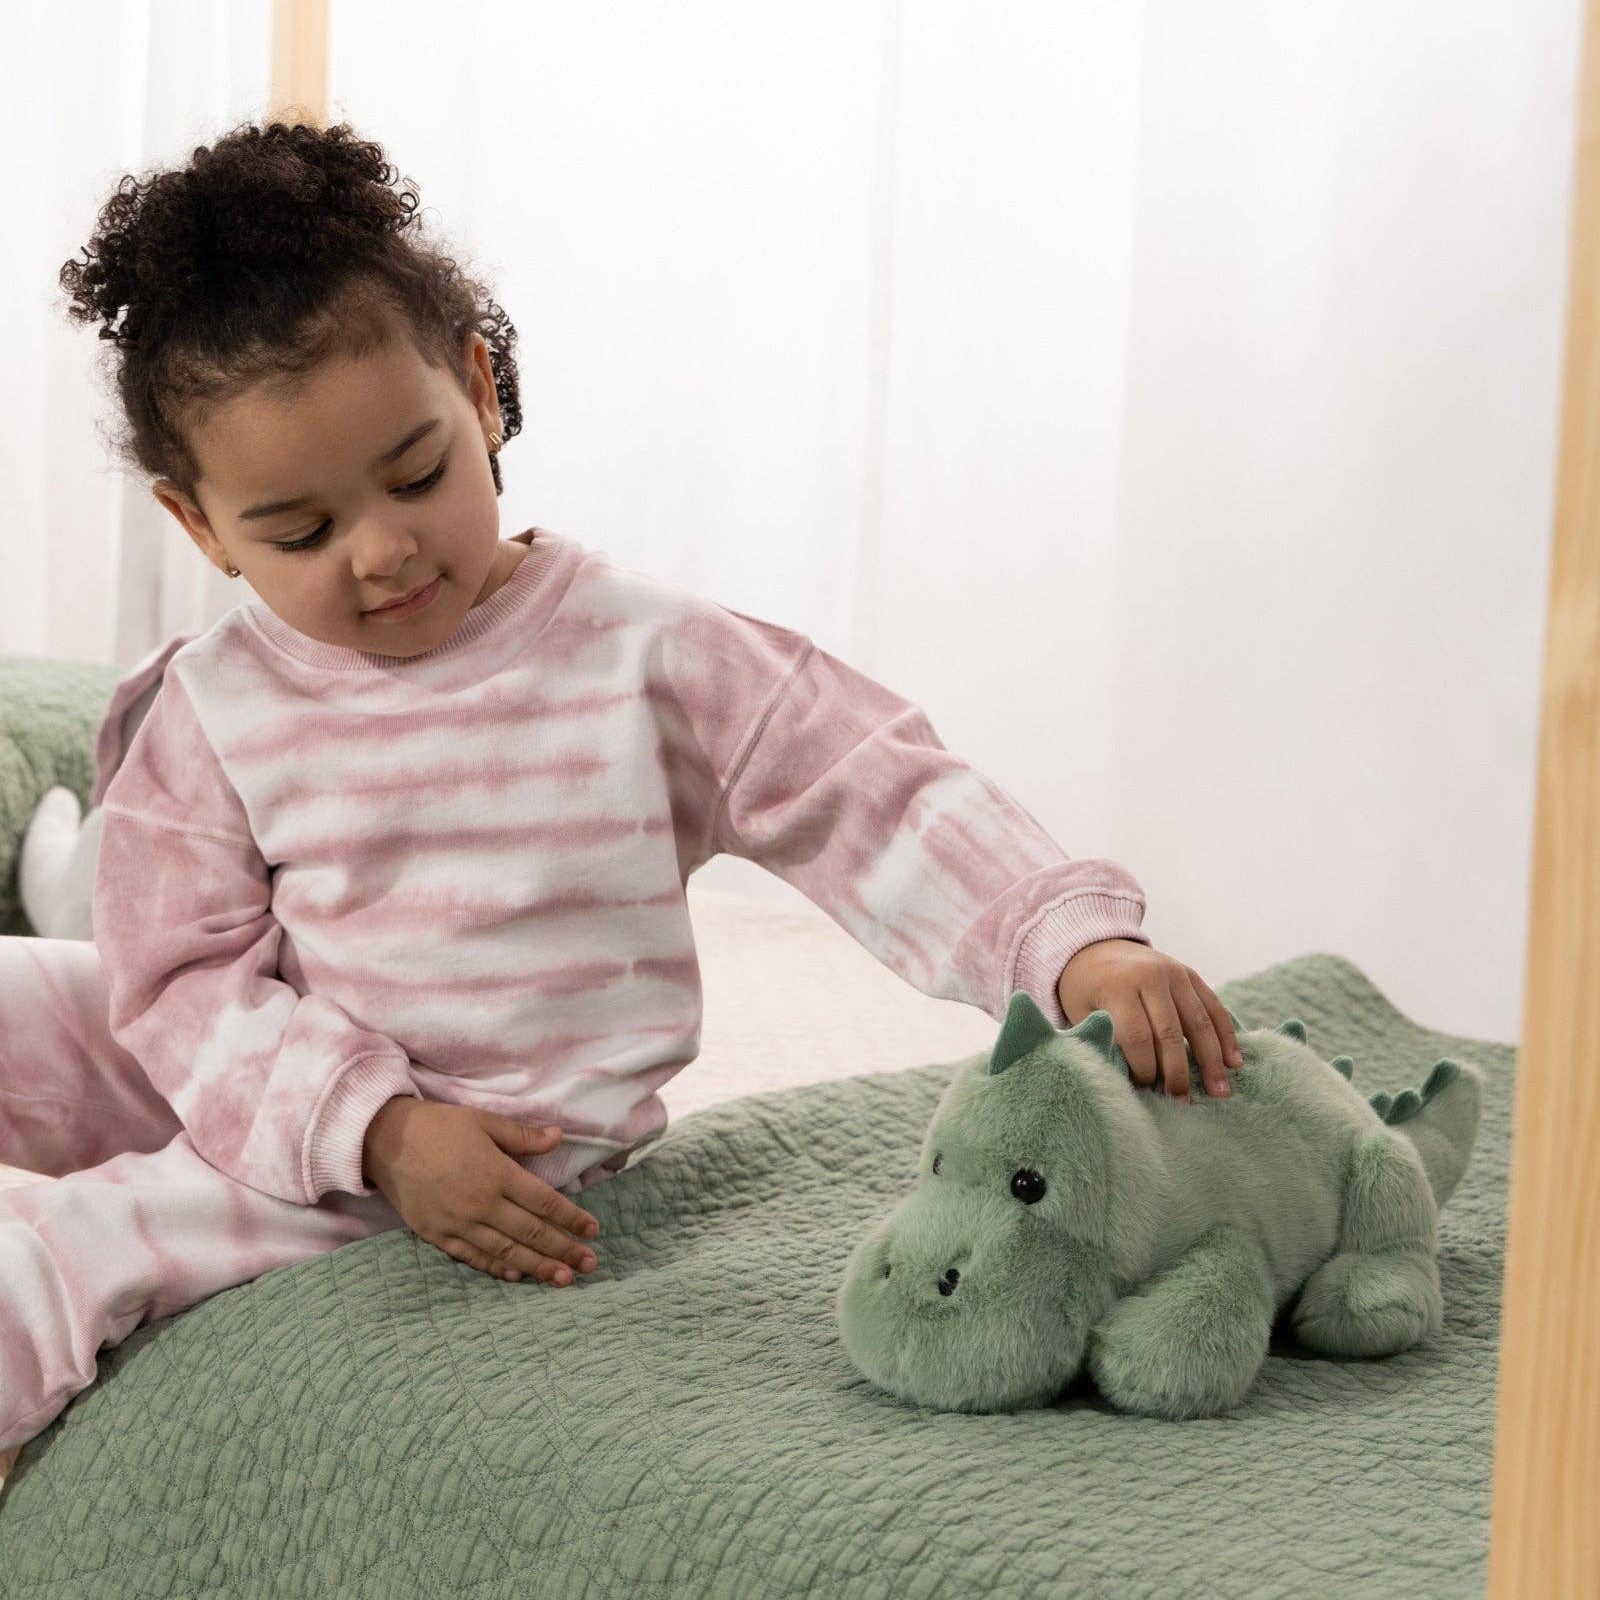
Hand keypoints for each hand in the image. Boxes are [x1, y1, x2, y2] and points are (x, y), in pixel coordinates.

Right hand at [362, 1099, 601, 1285]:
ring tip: (562, 1279)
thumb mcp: (484, 1121)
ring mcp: (458, 1223)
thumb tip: (558, 1137)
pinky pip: (472, 1257)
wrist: (384, 1140)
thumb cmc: (438, 1126)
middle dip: (563, 1250)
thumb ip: (522, 1136)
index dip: (571, 1218)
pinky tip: (516, 1276)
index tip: (593, 1231)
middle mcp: (481, 1204)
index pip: (544, 1202)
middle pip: (531, 1232)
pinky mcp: (437, 1235)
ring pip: (505, 1251)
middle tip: (590, 1265)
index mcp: (497, 1173)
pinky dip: (496, 1269)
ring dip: (537, 1266)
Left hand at [1056, 939, 1243, 1100]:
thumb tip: (1126, 1081)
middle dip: (1178, 1073)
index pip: (1137, 1036)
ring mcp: (1173, 972)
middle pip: (1170, 1032)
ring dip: (1212, 1060)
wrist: (1096, 947)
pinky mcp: (1189, 973)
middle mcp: (1149, 976)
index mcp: (1116, 987)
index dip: (1145, 1069)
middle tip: (1183, 1102)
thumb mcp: (1081, 1012)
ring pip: (1198, 1021)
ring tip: (1220, 1092)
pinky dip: (1225, 1035)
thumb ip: (1102, 1040)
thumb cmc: (1086, 989)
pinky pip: (1213, 1006)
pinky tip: (1234, 1062)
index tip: (1147, 1091)